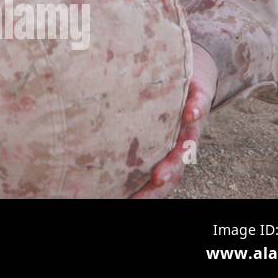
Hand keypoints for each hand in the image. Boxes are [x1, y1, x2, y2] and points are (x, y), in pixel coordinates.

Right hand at [131, 43, 217, 197]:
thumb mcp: (139, 121)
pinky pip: (199, 103)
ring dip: (183, 148)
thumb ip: (119, 133)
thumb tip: (77, 142)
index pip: (160, 178)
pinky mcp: (198, 97)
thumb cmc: (157, 103)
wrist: (192, 77)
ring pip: (189, 139)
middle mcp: (180, 141)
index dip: (149, 191)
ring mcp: (190, 121)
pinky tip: (190, 113)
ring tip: (180, 152)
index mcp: (166, 152)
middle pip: (176, 164)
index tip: (133, 200)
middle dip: (167, 173)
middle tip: (156, 181)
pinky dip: (196, 108)